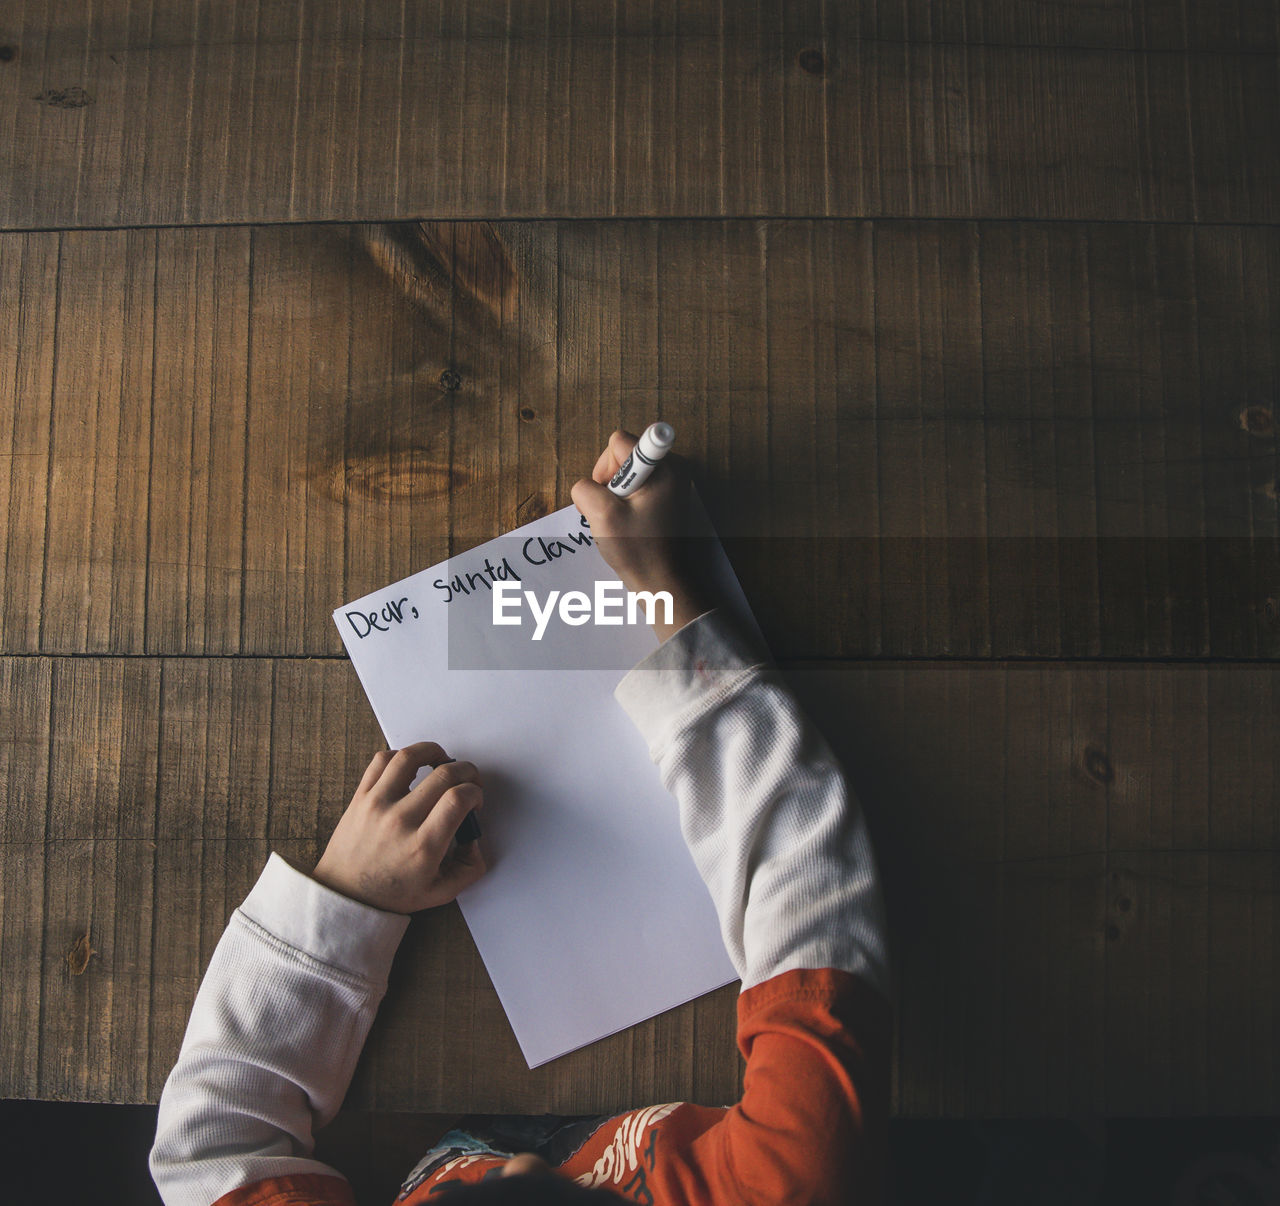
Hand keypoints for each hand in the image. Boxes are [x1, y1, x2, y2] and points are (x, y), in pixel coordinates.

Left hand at [313, 742, 486, 913]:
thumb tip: (476, 836)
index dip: (475, 792)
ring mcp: (377, 805)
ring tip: (442, 760)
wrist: (346, 895)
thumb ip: (470, 867)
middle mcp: (400, 821)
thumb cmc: (390, 893)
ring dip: (433, 751)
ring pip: (410, 757)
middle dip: (466, 771)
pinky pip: (381, 761)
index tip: (474, 799)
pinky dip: (401, 755)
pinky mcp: (360, 797)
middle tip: (468, 780)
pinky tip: (411, 766)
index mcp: (423, 846)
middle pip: (443, 774)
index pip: (458, 799)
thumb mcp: (441, 892)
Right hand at [570, 430, 712, 640]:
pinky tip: (626, 521)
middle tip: (613, 512)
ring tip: (620, 520)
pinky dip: (623, 500)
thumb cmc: (637, 550)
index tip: (612, 495)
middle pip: (621, 454)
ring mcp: (670, 481)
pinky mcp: (664, 494)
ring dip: (613, 494)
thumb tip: (588, 484)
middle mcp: (672, 467)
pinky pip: (633, 484)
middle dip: (608, 482)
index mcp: (665, 467)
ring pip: (625, 471)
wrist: (659, 579)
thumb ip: (586, 487)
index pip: (619, 443)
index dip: (605, 468)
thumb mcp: (602, 515)